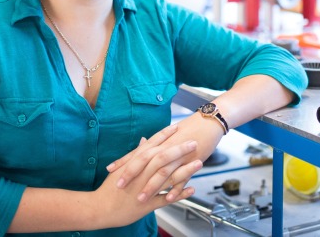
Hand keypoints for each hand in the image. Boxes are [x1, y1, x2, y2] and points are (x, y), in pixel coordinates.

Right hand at [93, 124, 201, 226]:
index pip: (153, 145)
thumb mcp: (122, 167)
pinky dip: (180, 193)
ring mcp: (145, 189)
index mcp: (135, 163)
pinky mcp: (148, 204)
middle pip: (163, 158)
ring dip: (185, 169)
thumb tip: (145, 140)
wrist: (99, 208)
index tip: (177, 127)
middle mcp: (141, 174)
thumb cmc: (110, 187)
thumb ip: (136, 153)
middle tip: (194, 142)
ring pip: (168, 177)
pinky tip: (192, 188)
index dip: (166, 136)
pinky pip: (166, 198)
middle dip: (180, 149)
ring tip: (199, 163)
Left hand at [108, 114, 223, 203]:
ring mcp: (180, 155)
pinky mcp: (192, 162)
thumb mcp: (171, 135)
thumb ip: (156, 142)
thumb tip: (142, 143)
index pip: (138, 152)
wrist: (208, 122)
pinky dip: (176, 188)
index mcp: (160, 141)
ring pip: (163, 171)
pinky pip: (183, 177)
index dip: (125, 161)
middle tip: (120, 185)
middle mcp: (167, 147)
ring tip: (141, 198)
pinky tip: (169, 198)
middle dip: (132, 173)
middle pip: (146, 160)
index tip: (110, 170)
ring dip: (152, 186)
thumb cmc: (190, 128)